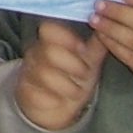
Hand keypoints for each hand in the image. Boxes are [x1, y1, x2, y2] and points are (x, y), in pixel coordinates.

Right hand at [15, 18, 105, 132]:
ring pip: (44, 74)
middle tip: (85, 74)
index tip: (82, 48)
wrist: (52, 105)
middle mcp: (36, 55)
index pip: (49, 29)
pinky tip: (60, 101)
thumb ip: (95, 45)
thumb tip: (106, 26)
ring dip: (68, 85)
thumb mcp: (86, 62)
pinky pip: (37, 95)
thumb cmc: (71, 78)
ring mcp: (29, 74)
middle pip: (49, 51)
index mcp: (49, 42)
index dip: (66, 37)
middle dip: (73, 64)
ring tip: (77, 91)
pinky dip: (53, 100)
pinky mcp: (26, 94)